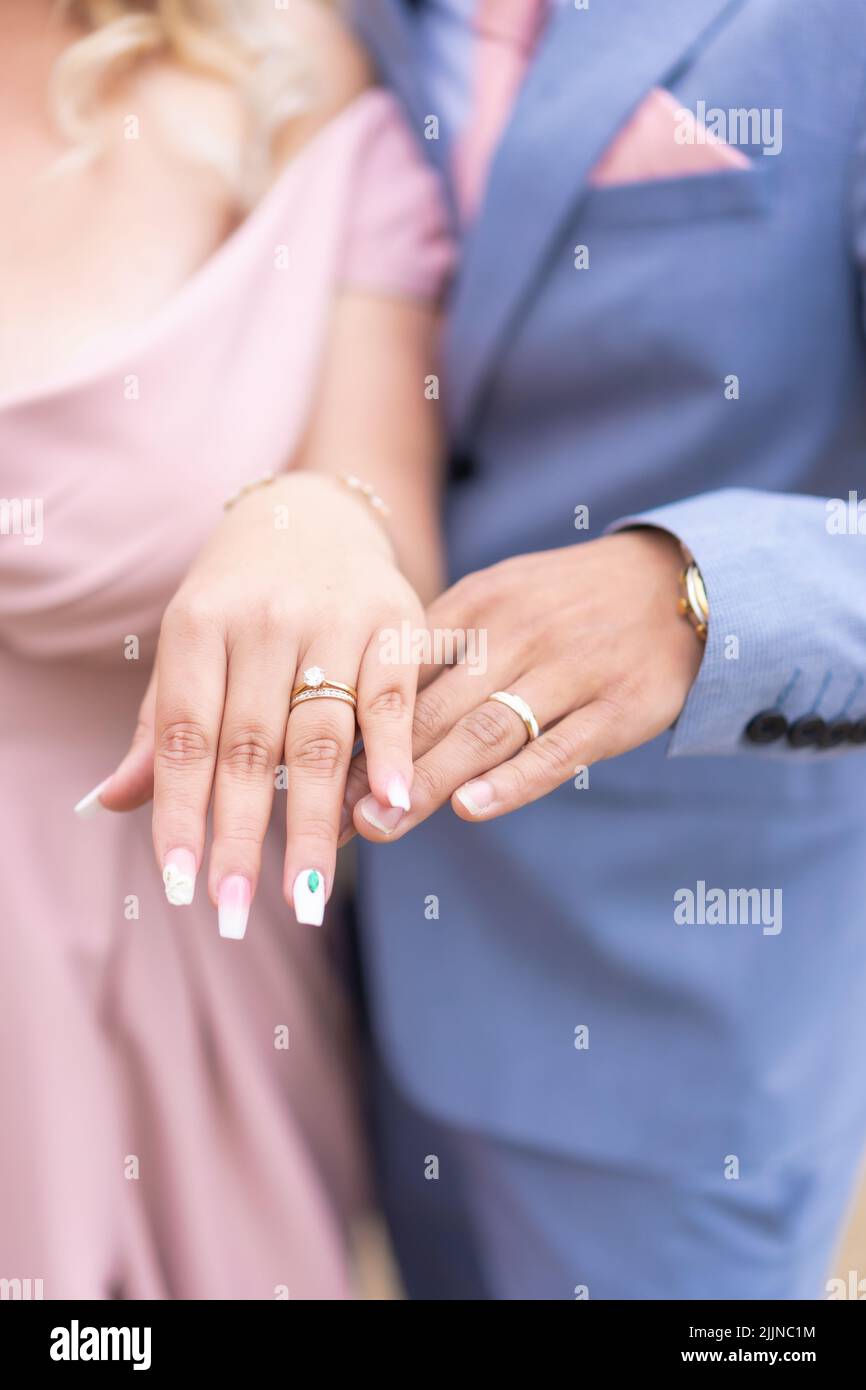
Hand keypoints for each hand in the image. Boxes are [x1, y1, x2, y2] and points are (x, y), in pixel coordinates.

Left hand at [100, 472, 423, 931]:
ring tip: (306, 893)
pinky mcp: (397, 617)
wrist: (316, 512)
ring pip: (322, 734)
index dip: (180, 813)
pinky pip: (393, 695)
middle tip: (233, 911)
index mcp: (200, 622)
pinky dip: (392, 751)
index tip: (179, 887)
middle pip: (250, 746)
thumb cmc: (240, 595)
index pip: (185, 736)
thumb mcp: (189, 644)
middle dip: (241, 835)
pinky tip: (393, 804)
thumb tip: (109, 803)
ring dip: (315, 820)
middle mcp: (265, 617)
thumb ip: (160, 725)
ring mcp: (335, 616)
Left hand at [343, 529, 703, 837]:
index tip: (312, 768)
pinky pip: (558, 751)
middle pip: (434, 707)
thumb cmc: (567, 602)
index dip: (355, 721)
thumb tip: (363, 705)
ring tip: (383, 825)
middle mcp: (518, 632)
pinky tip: (472, 809)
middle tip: (335, 816)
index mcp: (478, 602)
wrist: (676, 582)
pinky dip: (513, 781)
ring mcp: (570, 670)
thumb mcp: (500, 596)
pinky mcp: (617, 708)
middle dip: (378, 767)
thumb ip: (441, 643)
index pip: (401, 667)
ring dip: (429, 782)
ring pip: (486, 732)